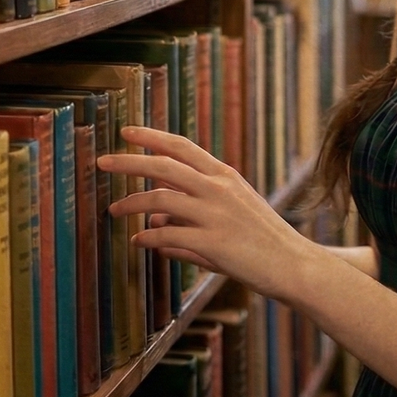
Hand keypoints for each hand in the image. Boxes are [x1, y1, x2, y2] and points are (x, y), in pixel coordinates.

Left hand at [97, 126, 310, 297]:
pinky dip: (147, 238)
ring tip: (113, 210)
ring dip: (131, 204)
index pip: (182, 147)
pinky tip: (138, 242)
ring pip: (160, 200)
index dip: (152, 137)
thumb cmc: (262, 240)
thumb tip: (151, 221)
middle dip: (129, 161)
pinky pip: (167, 236)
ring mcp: (216, 215)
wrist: (294, 265)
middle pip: (164, 166)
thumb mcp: (229, 216)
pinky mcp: (212, 243)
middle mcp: (219, 189)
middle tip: (102, 161)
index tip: (127, 131)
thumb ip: (188, 215)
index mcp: (224, 176)